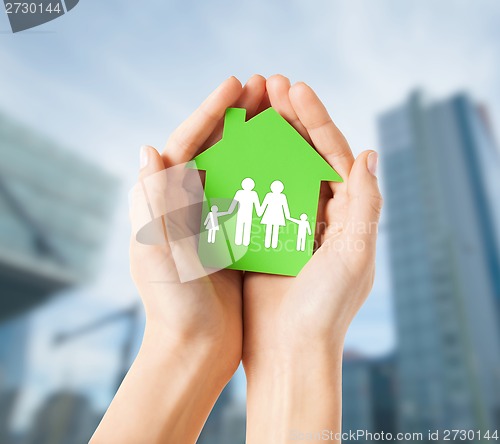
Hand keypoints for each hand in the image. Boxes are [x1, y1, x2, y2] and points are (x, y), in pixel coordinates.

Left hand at [93, 75, 268, 443]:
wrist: (195, 348)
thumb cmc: (173, 306)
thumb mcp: (159, 254)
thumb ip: (153, 205)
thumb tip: (148, 149)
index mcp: (161, 203)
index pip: (186, 144)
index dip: (211, 111)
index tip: (238, 84)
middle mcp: (185, 204)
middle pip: (213, 147)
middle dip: (237, 115)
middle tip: (266, 87)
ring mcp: (211, 218)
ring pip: (235, 166)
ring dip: (256, 138)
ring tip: (281, 112)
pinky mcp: (232, 235)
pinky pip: (252, 194)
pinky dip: (268, 173)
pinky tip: (291, 159)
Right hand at [242, 75, 382, 441]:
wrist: (288, 352)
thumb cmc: (325, 309)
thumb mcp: (355, 254)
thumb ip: (365, 204)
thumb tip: (368, 154)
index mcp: (345, 214)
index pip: (332, 154)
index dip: (315, 119)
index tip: (294, 89)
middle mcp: (318, 215)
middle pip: (303, 155)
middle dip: (287, 118)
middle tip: (266, 85)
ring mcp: (286, 223)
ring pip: (275, 169)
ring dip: (262, 137)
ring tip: (246, 107)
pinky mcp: (260, 237)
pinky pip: (251, 195)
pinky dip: (241, 171)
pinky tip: (226, 149)